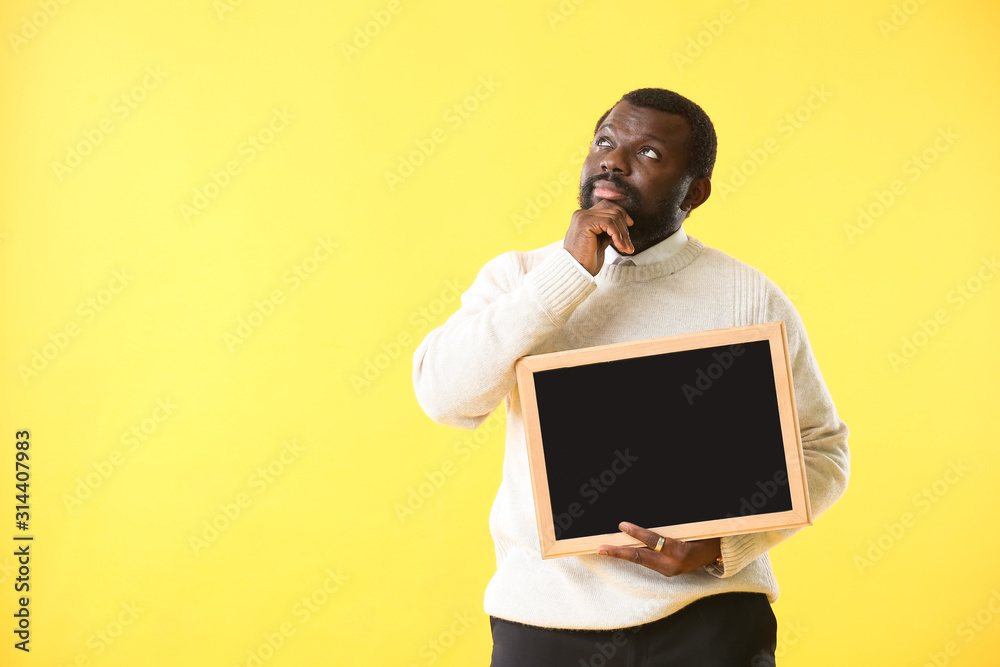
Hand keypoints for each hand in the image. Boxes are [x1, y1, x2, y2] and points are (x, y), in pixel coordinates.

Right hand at [563, 199, 633, 275]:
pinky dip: (618, 235)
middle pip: (613, 211)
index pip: (607, 205)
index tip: (630, 224)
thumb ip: (608, 230)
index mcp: (584, 217)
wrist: (576, 272)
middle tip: (628, 245)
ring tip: (625, 248)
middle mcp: (582, 214)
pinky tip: (619, 246)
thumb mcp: (600, 241)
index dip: (621, 214)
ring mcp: (583, 217)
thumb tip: (624, 223)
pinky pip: (609, 223)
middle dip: (625, 229)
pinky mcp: (585, 223)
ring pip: (614, 217)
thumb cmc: (585, 261)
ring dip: (623, 234)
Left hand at [596, 522, 721, 576]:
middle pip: (640, 557)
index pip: (654, 541)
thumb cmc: (703, 535)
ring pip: (640, 561)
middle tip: (600, 549)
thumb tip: (645, 525)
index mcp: (680, 551)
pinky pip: (646, 562)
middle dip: (618, 552)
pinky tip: (619, 551)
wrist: (716, 554)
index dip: (637, 533)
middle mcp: (672, 564)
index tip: (622, 525)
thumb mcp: (690, 528)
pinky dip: (632, 555)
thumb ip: (670, 527)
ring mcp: (668, 570)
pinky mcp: (666, 572)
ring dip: (620, 554)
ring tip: (603, 550)